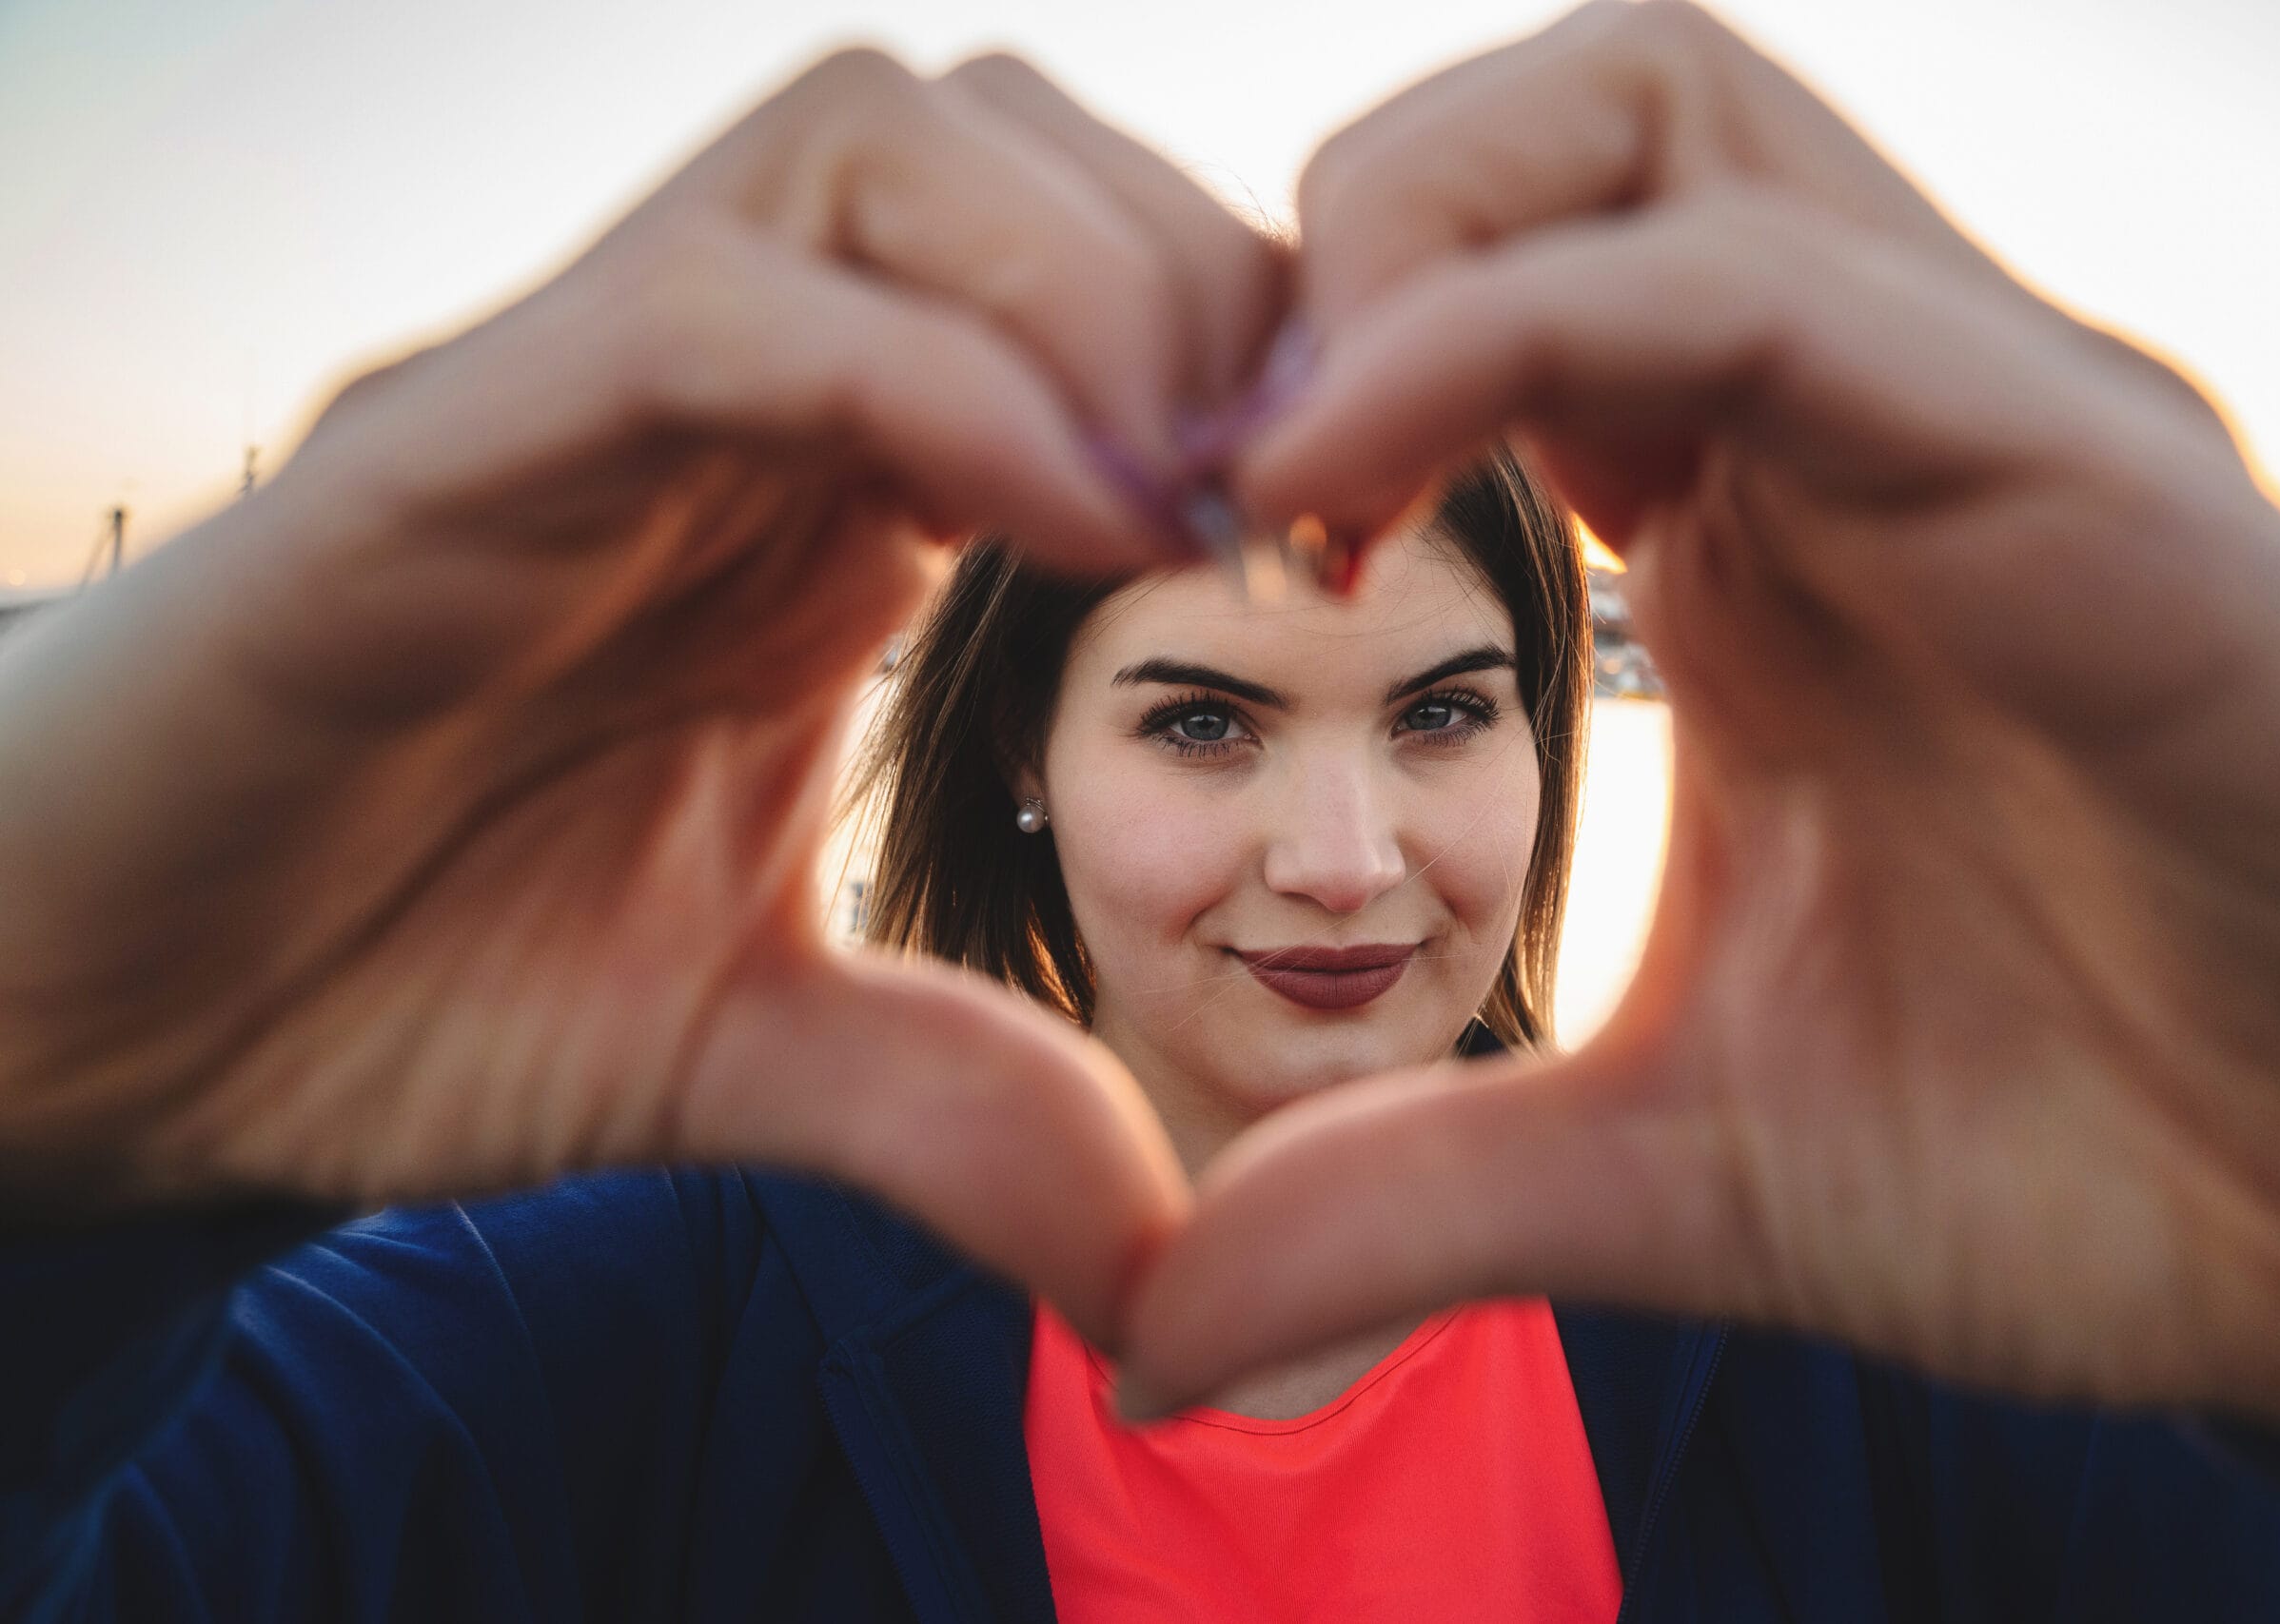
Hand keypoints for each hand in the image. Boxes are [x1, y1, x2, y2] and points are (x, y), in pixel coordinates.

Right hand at [0, 50, 1283, 1345]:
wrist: (99, 1014)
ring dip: (1090, 287)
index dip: (1258, 362)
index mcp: (814, 494)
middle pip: (1012, 142)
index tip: (1342, 536)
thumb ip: (955, 1105)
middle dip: (1207, 281)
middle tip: (1289, 498)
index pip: (1077, 277)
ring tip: (1175, 508)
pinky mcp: (442, 447)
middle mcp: (717, 399)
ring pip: (877, 146)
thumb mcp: (743, 1050)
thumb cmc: (395, 979)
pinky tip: (1059, 519)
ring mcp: (577, 393)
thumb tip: (1166, 1264)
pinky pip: (720, 310)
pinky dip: (925, 377)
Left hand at [1124, 0, 2279, 1455]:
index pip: (1484, 284)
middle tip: (1210, 479)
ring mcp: (1959, 419)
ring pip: (1645, 111)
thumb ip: (1410, 1194)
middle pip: (1551, 122)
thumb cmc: (2099, 1162)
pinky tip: (1350, 500)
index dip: (1278, 376)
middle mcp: (1845, 432)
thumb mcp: (1672, 1171)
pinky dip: (1507, 335)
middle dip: (1323, 247)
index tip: (1169, 559)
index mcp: (1747, 540)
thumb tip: (1155, 1328)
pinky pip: (1748, 282)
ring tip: (1285, 477)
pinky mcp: (2072, 469)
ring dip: (1399, 242)